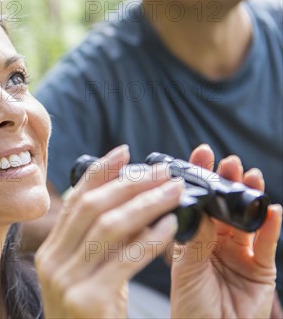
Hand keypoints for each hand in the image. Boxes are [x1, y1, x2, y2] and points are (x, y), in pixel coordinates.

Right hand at [35, 145, 182, 317]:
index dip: (99, 172)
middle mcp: (52, 262)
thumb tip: (128, 198)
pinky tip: (169, 225)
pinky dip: (150, 239)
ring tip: (172, 191)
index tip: (124, 151)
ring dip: (144, 204)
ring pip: (107, 227)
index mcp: (49, 252)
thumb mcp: (88, 274)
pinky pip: (124, 259)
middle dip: (127, 183)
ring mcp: (66, 281)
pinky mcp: (89, 300)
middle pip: (90, 208)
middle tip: (159, 170)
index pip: (73, 201)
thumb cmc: (91, 316)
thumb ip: (99, 241)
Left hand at [170, 144, 281, 318]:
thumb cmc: (191, 307)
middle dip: (227, 182)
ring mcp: (241, 254)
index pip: (199, 203)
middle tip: (228, 162)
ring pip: (247, 219)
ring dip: (249, 197)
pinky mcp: (262, 269)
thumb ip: (197, 241)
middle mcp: (217, 242)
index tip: (200, 155)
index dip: (201, 179)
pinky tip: (272, 209)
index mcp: (194, 239)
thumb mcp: (187, 270)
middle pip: (225, 206)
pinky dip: (272, 226)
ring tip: (249, 176)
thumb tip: (201, 210)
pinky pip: (268, 244)